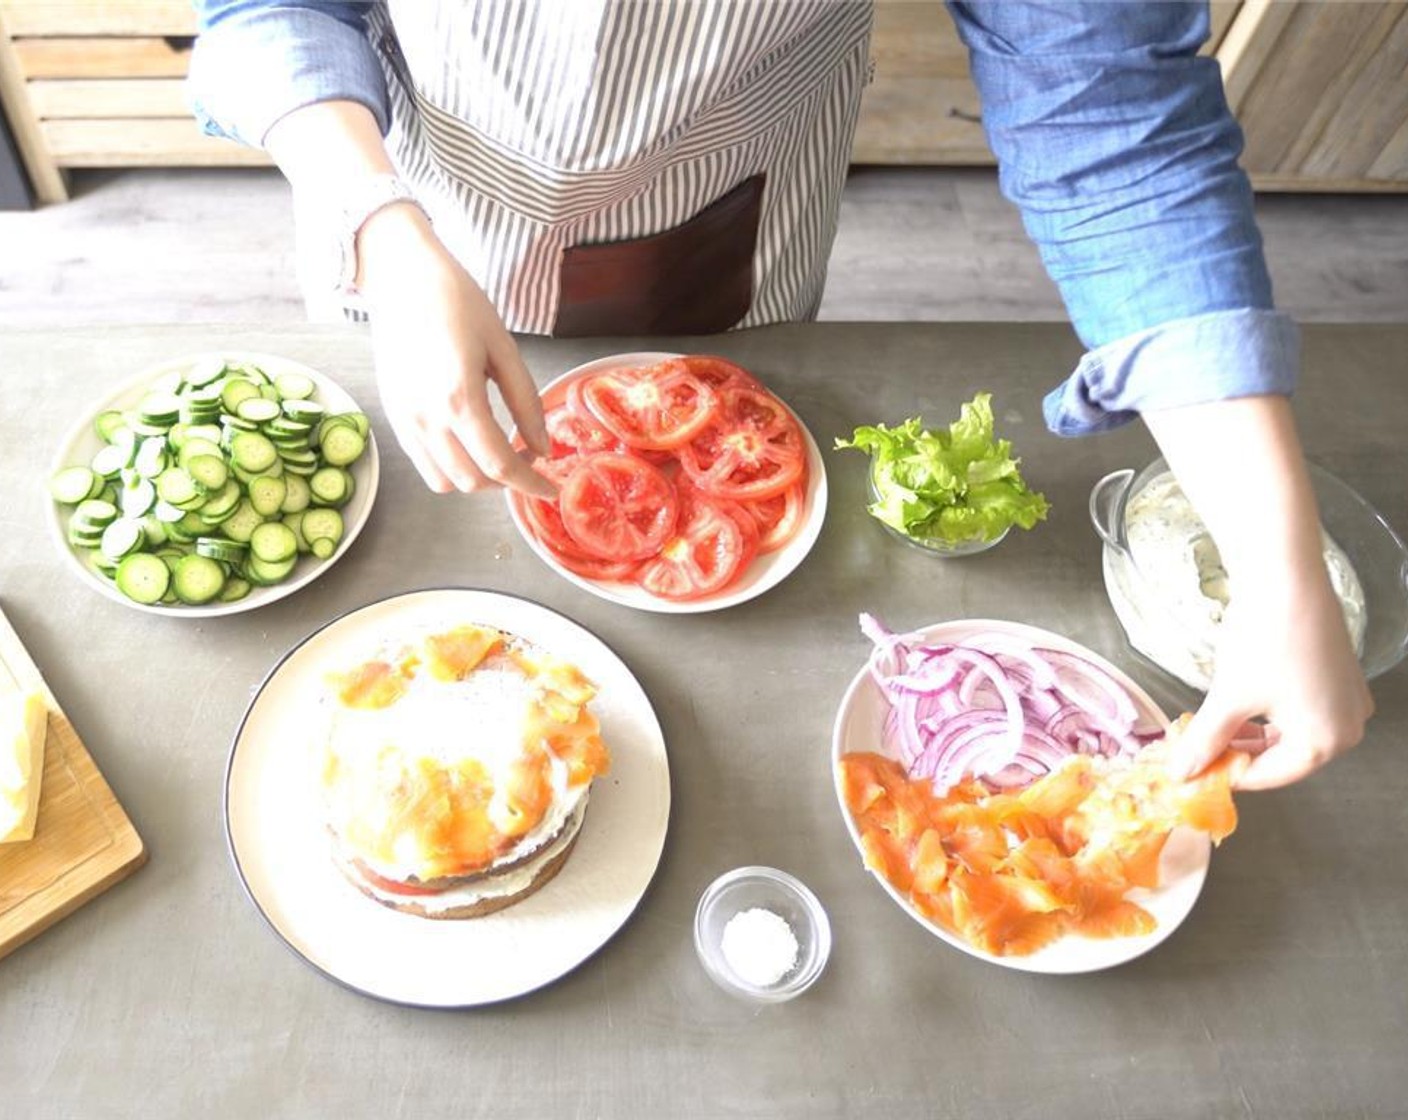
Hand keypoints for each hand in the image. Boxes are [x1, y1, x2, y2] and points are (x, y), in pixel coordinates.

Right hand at [357, 204, 553, 496]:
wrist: (402, 277)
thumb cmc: (457, 302)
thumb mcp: (504, 348)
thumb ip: (525, 403)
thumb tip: (542, 448)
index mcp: (460, 398)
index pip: (500, 465)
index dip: (530, 485)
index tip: (550, 489)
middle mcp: (428, 417)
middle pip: (473, 481)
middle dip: (506, 481)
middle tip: (527, 458)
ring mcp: (405, 420)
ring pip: (445, 482)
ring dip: (476, 478)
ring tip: (496, 451)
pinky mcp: (394, 416)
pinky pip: (424, 463)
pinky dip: (450, 466)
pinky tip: (468, 441)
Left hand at [1167, 565, 1372, 789]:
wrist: (1287, 579)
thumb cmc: (1264, 640)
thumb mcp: (1229, 698)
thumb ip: (1205, 741)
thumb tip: (1181, 773)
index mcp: (1327, 741)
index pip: (1271, 776)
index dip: (1228, 775)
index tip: (1194, 772)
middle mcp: (1348, 726)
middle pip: (1285, 757)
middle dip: (1239, 753)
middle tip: (1199, 749)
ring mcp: (1348, 700)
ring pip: (1292, 733)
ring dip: (1252, 734)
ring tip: (1212, 727)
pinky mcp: (1339, 676)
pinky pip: (1303, 709)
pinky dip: (1269, 713)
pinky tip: (1239, 706)